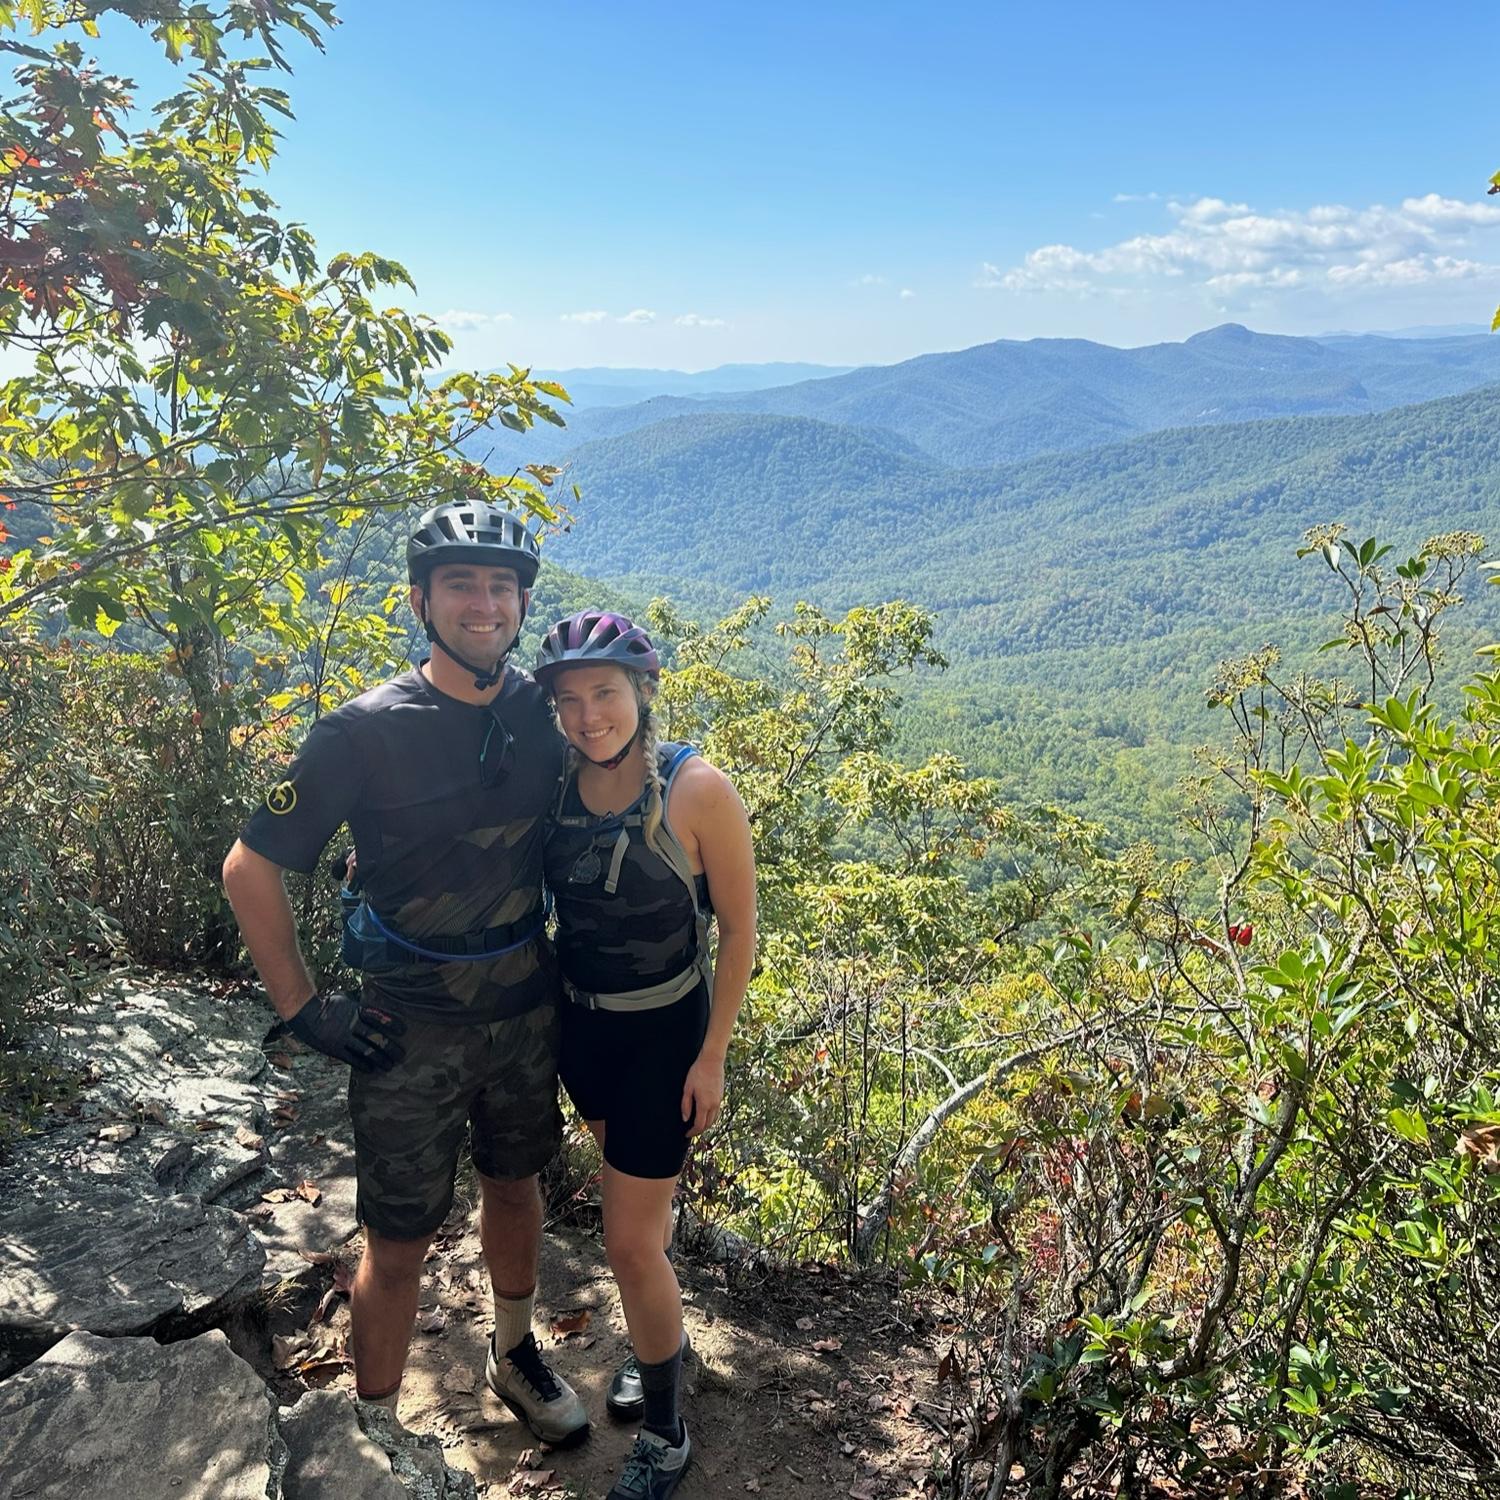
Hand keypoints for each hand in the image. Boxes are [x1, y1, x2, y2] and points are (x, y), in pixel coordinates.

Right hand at [288, 990, 405, 1072]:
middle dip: (390, 1047)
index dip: (392, 1022)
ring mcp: (343, 1038)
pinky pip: (352, 1059)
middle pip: (376, 1037)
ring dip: (380, 1059)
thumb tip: (372, 1006)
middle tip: (401, 1055)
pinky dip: (362, 1065)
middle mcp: (352, 1024)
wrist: (304, 1013)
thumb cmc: (326, 1004)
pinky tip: (371, 1069)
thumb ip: (359, 1005)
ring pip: (366, 1050)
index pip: (378, 1016)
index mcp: (356, 1010)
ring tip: (389, 1065)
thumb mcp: (345, 999)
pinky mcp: (335, 1049)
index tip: (403, 1030)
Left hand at [681, 1051, 724, 1136]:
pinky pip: (717, 1111)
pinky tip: (705, 1113)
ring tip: (698, 1124)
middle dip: (700, 1130)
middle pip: (708, 1124)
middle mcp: (714, 1104)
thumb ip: (686, 1105)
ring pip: (714, 1119)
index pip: (699, 1125)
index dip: (693, 1132)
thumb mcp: (687, 1088)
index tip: (686, 1134)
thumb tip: (685, 1119)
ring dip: (706, 1124)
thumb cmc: (697, 1072)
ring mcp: (719, 1100)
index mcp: (704, 1104)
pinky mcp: (721, 1095)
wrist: (712, 1061)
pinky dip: (711, 1116)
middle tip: (692, 1131)